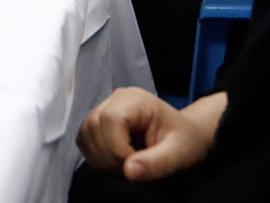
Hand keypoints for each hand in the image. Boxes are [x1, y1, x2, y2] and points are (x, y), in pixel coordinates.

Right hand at [77, 88, 224, 182]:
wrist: (184, 136)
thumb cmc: (185, 142)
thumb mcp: (179, 155)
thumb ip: (156, 163)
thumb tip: (129, 171)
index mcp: (137, 100)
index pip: (111, 120)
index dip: (117, 147)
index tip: (136, 164)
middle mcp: (116, 99)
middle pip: (94, 125)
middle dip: (109, 155)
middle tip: (133, 167)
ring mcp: (104, 108)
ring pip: (85, 133)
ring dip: (101, 157)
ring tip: (125, 164)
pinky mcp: (98, 121)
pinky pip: (84, 139)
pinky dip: (95, 155)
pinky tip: (115, 161)